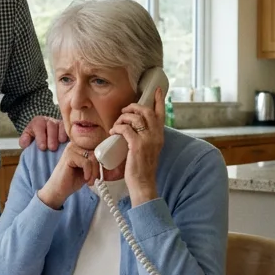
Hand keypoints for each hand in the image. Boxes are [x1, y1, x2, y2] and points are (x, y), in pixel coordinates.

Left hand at [19, 115, 68, 150]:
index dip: (40, 136)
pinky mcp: (67, 127)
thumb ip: (24, 140)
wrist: (44, 138)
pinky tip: (68, 142)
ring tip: (60, 143)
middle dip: (51, 137)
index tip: (42, 147)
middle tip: (52, 148)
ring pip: (61, 126)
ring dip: (61, 135)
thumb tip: (25, 143)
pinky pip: (69, 129)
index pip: (39, 125)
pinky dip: (69, 135)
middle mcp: (49, 121)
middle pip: (51, 126)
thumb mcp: (28, 138)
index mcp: (38, 121)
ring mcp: (59, 123)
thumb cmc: (36, 139)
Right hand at [37, 142, 98, 209]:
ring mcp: (71, 149)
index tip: (101, 173)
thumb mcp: (88, 170)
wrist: (58, 190)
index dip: (102, 161)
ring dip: (94, 172)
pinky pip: (87, 162)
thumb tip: (110, 160)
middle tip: (94, 179)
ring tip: (90, 181)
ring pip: (93, 157)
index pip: (97, 148)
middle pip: (96, 152)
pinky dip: (89, 172)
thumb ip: (96, 163)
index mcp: (79, 146)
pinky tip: (85, 179)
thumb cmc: (72, 180)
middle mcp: (75, 144)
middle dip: (98, 168)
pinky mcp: (69, 156)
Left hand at [109, 87, 164, 206]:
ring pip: (136, 118)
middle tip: (125, 110)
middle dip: (134, 107)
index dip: (159, 100)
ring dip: (123, 117)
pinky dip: (118, 128)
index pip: (161, 114)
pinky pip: (126, 129)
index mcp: (160, 136)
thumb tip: (133, 126)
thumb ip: (145, 137)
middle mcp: (156, 136)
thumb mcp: (149, 149)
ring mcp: (147, 140)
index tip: (157, 90)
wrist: (143, 184)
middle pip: (147, 111)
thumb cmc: (142, 168)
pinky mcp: (137, 146)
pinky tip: (113, 132)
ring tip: (117, 124)